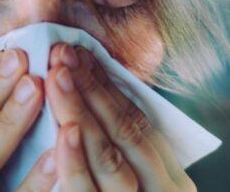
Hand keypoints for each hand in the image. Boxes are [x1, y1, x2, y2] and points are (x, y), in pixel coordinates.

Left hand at [31, 43, 195, 190]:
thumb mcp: (141, 180)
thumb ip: (123, 149)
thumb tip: (92, 93)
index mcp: (171, 179)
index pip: (139, 122)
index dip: (108, 86)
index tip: (81, 53)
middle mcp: (161, 189)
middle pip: (125, 132)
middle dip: (93, 88)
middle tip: (63, 53)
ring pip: (109, 157)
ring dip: (81, 113)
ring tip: (58, 76)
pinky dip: (75, 162)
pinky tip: (64, 131)